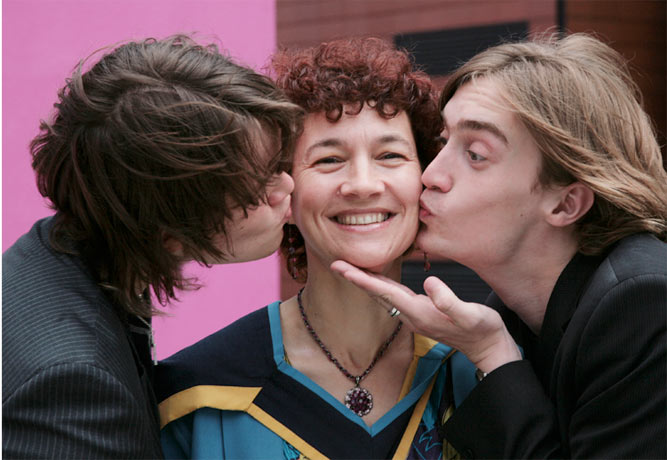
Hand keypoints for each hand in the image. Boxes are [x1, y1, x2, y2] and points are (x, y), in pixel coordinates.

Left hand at [331, 260, 521, 372]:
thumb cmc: (482, 330)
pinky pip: (394, 296)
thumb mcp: (471, 315)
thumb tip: (430, 283)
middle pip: (378, 294)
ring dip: (366, 282)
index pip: (385, 293)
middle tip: (336, 264)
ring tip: (350, 268)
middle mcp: (412, 315)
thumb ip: (449, 301)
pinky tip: (378, 278)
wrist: (489, 348)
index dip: (364, 280)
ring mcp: (415, 315)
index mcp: (419, 313)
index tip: (343, 269)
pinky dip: (382, 285)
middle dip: (356, 279)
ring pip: (384, 296)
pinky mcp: (421, 312)